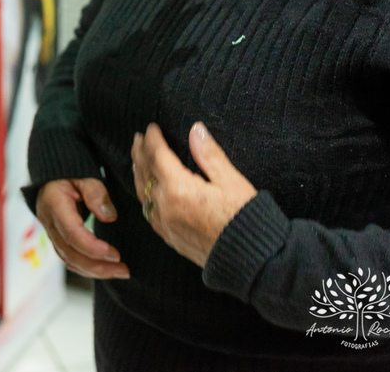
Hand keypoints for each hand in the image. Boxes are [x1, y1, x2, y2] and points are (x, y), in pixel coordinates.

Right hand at [36, 178, 128, 278]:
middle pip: (71, 253)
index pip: (72, 233)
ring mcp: (51, 233)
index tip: (115, 254)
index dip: (93, 247)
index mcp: (54, 204)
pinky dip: (87, 268)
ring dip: (95, 271)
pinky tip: (105, 270)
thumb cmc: (69, 175)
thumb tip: (109, 217)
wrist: (51, 178)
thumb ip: (96, 193)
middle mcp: (49, 222)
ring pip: (69, 260)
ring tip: (120, 272)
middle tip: (123, 270)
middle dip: (98, 266)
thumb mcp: (85, 176)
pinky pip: (69, 260)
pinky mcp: (57, 240)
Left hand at [131, 122, 257, 267]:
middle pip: (145, 172)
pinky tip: (147, 190)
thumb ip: (209, 155)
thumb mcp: (231, 182)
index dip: (153, 139)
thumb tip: (196, 130)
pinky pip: (148, 210)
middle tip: (139, 138)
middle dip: (141, 153)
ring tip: (138, 159)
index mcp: (179, 189)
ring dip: (139, 172)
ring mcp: (164, 223)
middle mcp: (165, 206)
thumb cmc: (244, 220)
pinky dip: (144, 194)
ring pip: (143, 192)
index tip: (152, 128)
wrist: (251, 260)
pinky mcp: (169, 236)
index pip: (157, 156)